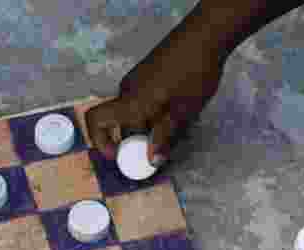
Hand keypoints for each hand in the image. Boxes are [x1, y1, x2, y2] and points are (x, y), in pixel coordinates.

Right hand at [84, 27, 226, 163]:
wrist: (206, 35)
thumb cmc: (194, 73)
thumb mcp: (182, 111)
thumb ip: (164, 137)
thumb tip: (152, 161)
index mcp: (130, 102)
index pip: (96, 120)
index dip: (100, 141)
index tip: (119, 155)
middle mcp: (127, 90)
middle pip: (120, 122)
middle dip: (137, 139)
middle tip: (160, 148)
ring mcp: (137, 80)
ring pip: (134, 111)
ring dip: (149, 125)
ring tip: (176, 127)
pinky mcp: (147, 73)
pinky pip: (142, 99)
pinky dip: (153, 112)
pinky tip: (177, 110)